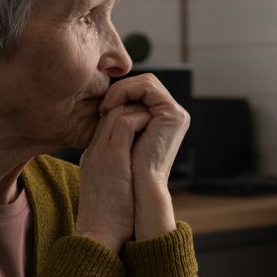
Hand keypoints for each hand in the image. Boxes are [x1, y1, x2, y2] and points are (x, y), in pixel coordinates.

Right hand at [74, 102, 151, 253]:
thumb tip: (135, 169)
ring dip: (138, 112)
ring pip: (116, 112)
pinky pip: (126, 123)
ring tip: (153, 121)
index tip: (143, 122)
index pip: (106, 123)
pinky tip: (152, 127)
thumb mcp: (108, 190)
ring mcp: (101, 152)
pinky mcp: (113, 157)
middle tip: (151, 116)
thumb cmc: (108, 219)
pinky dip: (141, 120)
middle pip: (109, 112)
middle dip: (132, 109)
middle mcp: (94, 150)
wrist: (98, 234)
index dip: (125, 117)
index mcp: (92, 157)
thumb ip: (116, 173)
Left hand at [99, 75, 188, 239]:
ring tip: (106, 107)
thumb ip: (120, 121)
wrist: (137, 194)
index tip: (101, 110)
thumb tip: (108, 104)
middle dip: (121, 89)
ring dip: (122, 89)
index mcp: (161, 123)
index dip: (119, 95)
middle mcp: (171, 117)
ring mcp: (175, 115)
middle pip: (144, 84)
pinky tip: (113, 106)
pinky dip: (128, 90)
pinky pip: (148, 88)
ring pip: (146, 82)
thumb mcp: (120, 142)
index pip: (140, 93)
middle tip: (103, 107)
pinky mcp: (173, 114)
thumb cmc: (125, 175)